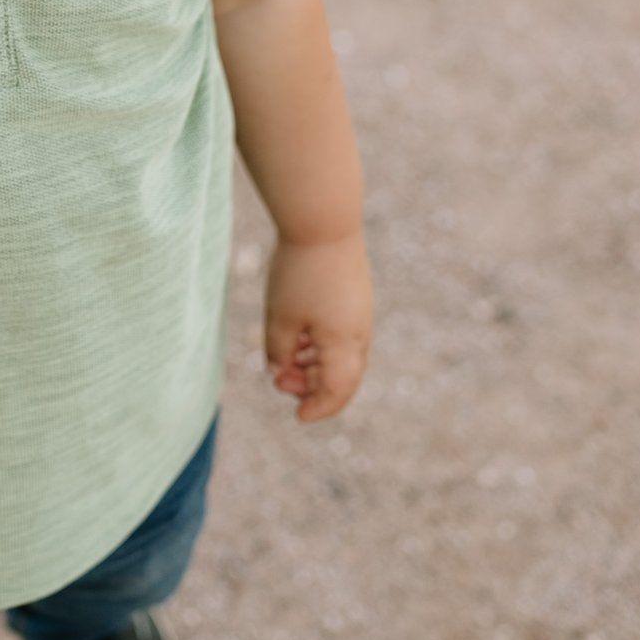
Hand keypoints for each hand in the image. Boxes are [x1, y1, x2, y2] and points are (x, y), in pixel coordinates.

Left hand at [263, 229, 372, 422]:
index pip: (336, 392)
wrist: (324, 222)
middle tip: (280, 382)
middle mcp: (360, 332)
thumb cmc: (298, 271)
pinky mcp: (356, 294)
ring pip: (342, 354)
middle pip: (342, 376)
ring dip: (315, 364)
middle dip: (311, 386)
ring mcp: (360, 312)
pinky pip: (342, 332)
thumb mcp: (280, 316)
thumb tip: (278, 371)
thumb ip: (279, 350)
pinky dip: (321, 343)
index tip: (297, 416)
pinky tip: (298, 337)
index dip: (317, 407)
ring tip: (286, 360)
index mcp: (345, 344)